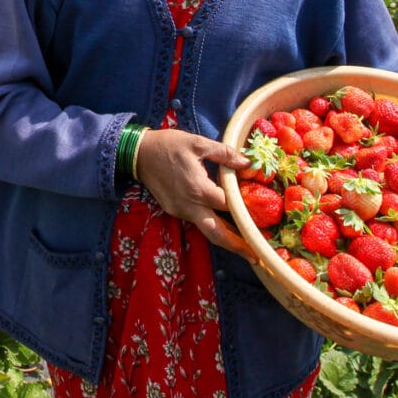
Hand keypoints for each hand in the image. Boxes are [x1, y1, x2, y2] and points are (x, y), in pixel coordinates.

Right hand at [135, 129, 255, 260]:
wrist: (137, 152)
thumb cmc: (168, 145)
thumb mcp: (197, 143)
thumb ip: (224, 153)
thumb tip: (247, 163)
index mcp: (198, 188)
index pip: (229, 205)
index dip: (245, 207)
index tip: (260, 213)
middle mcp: (189, 205)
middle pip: (217, 233)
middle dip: (236, 245)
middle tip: (255, 255)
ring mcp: (179, 210)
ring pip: (206, 230)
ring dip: (225, 238)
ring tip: (243, 245)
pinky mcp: (172, 210)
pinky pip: (195, 220)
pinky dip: (210, 224)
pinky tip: (221, 223)